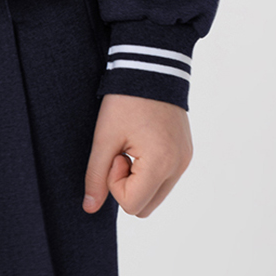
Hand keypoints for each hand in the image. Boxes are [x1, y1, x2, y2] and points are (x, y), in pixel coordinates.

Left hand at [82, 92, 192, 217]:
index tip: (116, 153)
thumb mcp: (104, 137)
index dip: (115, 183)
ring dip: (138, 179)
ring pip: (155, 194)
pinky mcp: (185, 153)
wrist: (150, 66)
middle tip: (122, 152)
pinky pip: (165, 179)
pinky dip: (149, 170)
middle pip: (145, 207)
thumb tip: (89, 209)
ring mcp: (184, 160)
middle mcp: (179, 167)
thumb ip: (96, 176)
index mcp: (161, 164)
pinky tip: (142, 143)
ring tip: (132, 146)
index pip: (132, 205)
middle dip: (127, 186)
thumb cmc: (125, 100)